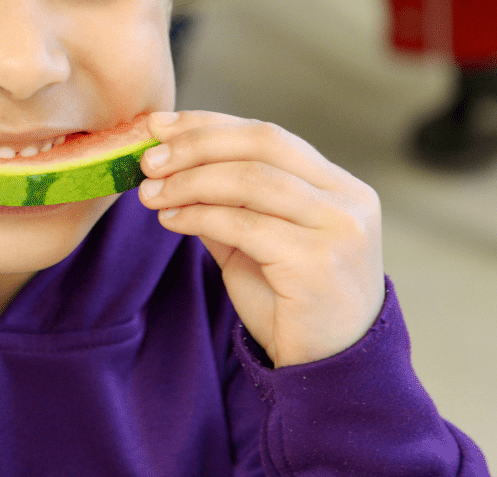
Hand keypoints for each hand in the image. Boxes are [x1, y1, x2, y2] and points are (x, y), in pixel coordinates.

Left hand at [138, 111, 383, 366]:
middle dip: (197, 145)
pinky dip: (200, 215)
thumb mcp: (255, 242)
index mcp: (338, 186)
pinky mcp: (318, 262)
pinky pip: (246, 225)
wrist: (327, 372)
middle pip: (262, 144)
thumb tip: (167, 162)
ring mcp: (339, 229)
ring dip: (191, 181)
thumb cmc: (292, 304)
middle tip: (149, 159)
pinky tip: (171, 219)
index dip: (210, 124)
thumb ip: (224, 202)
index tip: (160, 125)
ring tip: (151, 192)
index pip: (268, 135)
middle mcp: (348, 199)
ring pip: (251, 180)